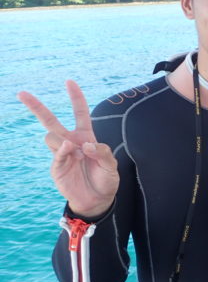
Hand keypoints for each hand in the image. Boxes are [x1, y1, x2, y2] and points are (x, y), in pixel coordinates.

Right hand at [18, 80, 118, 217]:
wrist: (97, 200)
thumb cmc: (105, 180)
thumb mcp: (111, 165)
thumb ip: (102, 152)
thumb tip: (84, 145)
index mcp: (86, 137)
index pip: (80, 113)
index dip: (76, 97)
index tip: (69, 82)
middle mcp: (72, 142)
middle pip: (50, 120)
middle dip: (36, 107)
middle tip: (21, 93)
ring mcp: (62, 154)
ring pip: (51, 136)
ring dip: (63, 139)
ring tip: (78, 153)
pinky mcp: (57, 166)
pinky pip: (55, 153)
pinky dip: (61, 150)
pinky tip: (69, 150)